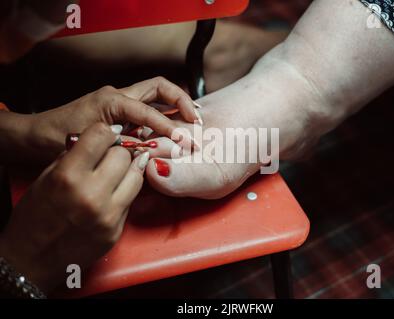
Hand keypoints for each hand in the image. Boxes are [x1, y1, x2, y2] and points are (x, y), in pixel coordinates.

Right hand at [0, 123, 149, 292]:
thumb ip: (74, 156)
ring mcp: (108, 214)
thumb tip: (102, 139)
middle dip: (116, 152)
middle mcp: (90, 194)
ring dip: (128, 169)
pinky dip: (127, 189)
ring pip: (136, 174)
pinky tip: (116, 189)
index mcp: (67, 176)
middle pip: (123, 154)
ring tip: (116, 171)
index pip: (101, 136)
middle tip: (109, 156)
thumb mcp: (47, 177)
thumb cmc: (35, 216)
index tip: (103, 137)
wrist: (32, 259)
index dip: (104, 134)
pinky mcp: (117, 230)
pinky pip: (133, 198)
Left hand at [28, 77, 200, 161]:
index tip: (185, 141)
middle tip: (196, 120)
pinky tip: (171, 130)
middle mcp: (118, 95)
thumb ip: (125, 147)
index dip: (170, 127)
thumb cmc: (58, 138)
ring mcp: (118, 100)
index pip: (150, 111)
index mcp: (113, 100)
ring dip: (175, 106)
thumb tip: (155, 152)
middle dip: (181, 100)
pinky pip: (146, 107)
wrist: (36, 135)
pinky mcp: (117, 109)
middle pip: (159, 87)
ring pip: (155, 95)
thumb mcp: (93, 145)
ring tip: (191, 123)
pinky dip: (162, 115)